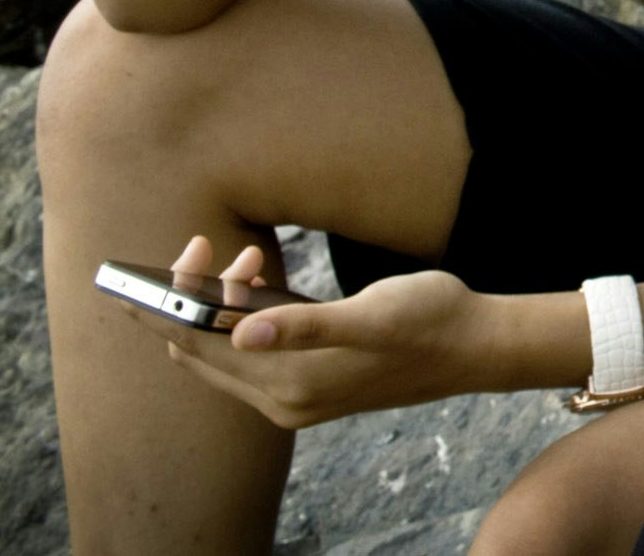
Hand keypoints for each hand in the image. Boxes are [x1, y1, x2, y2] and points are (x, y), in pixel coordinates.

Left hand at [136, 236, 521, 429]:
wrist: (477, 346)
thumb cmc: (430, 322)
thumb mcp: (372, 315)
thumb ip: (306, 325)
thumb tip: (239, 333)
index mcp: (289, 386)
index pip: (199, 347)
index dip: (172, 305)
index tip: (166, 259)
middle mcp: (281, 400)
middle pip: (201, 351)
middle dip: (189, 298)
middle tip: (205, 242)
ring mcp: (294, 394)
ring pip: (224, 349)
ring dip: (221, 302)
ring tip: (249, 256)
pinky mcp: (309, 381)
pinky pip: (251, 350)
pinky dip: (243, 314)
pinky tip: (262, 279)